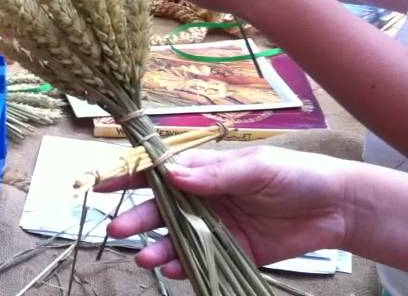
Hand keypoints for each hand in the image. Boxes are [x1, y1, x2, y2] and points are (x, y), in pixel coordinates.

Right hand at [100, 147, 354, 277]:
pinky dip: (185, 267)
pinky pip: (201, 260)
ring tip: (142, 258)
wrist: (337, 208)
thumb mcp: (257, 168)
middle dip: (137, 219)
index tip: (101, 183)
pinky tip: (173, 271)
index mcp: (204, 171)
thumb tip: (174, 175)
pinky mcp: (233, 251)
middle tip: (117, 230)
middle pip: (161, 209)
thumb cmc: (295, 175)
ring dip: (157, 247)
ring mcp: (216, 226)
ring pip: (177, 237)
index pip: (159, 171)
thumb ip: (217, 175)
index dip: (128, 175)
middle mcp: (204, 198)